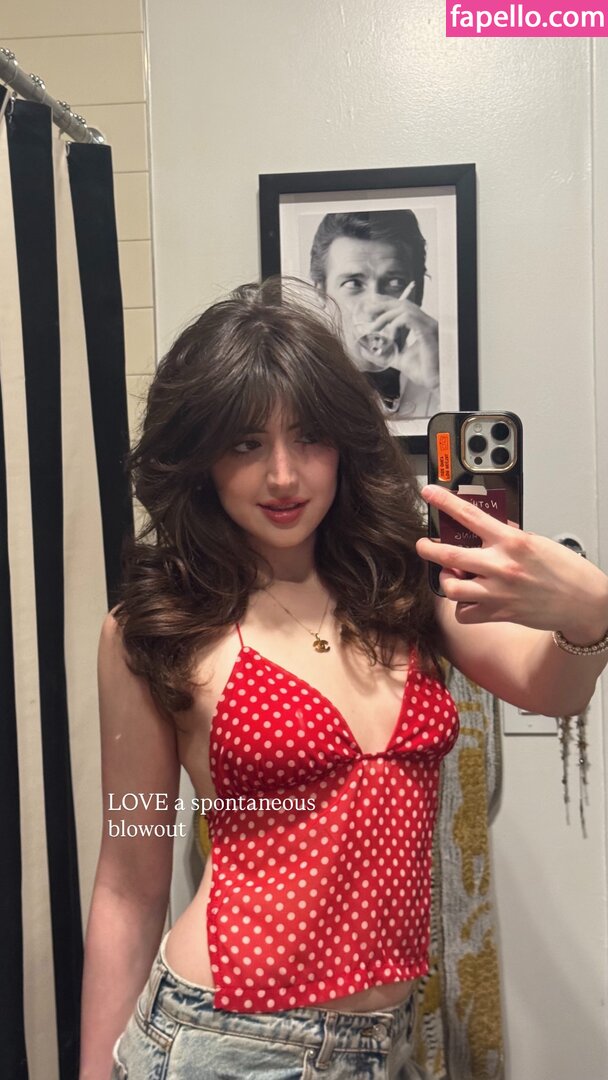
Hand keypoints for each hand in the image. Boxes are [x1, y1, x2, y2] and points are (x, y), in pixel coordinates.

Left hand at [364, 295, 438, 389]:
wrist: (436, 382)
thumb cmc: (424, 372)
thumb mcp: (398, 360)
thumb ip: (383, 355)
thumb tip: (365, 351)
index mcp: (423, 326)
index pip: (405, 307)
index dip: (387, 303)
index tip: (371, 306)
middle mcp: (427, 323)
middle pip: (404, 304)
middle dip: (384, 305)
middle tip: (368, 311)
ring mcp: (429, 326)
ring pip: (405, 309)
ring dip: (386, 316)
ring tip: (375, 328)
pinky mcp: (428, 333)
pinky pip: (408, 319)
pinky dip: (395, 324)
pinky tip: (389, 336)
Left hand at [416, 485, 607, 644]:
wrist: (582, 602)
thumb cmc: (564, 571)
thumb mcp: (537, 541)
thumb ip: (508, 534)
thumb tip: (487, 525)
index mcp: (512, 541)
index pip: (470, 516)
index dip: (444, 502)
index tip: (428, 493)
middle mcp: (501, 566)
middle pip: (449, 556)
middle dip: (428, 549)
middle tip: (423, 545)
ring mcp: (498, 592)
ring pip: (452, 588)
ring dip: (446, 581)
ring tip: (452, 576)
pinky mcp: (498, 613)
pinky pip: (464, 613)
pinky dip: (462, 607)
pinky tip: (470, 599)